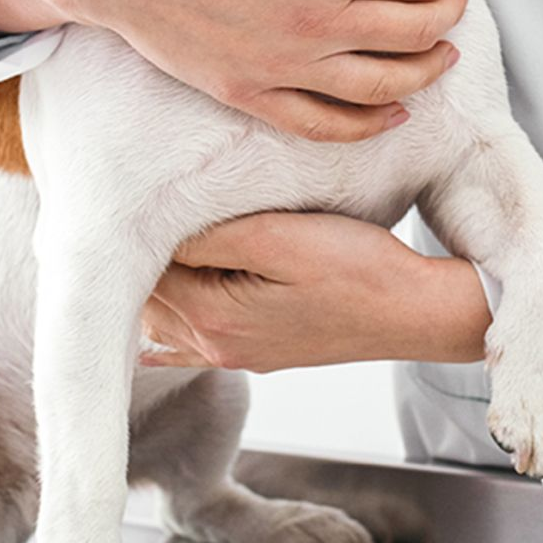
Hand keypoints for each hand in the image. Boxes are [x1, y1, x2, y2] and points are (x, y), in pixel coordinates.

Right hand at [0, 0, 468, 141]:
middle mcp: (315, 23)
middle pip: (416, 35)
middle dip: (448, 15)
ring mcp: (283, 66)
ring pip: (384, 88)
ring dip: (426, 71)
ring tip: (439, 54)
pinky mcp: (250, 93)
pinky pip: (326, 125)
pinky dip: (370, 124)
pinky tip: (392, 112)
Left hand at [141, 212, 490, 371]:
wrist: (414, 312)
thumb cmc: (358, 267)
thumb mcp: (278, 236)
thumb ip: (209, 237)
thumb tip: (151, 232)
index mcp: (212, 316)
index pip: (141, 268)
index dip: (133, 226)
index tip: (129, 189)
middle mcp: (214, 345)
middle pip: (145, 296)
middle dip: (135, 255)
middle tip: (128, 207)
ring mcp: (235, 353)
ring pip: (162, 319)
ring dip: (150, 282)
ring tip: (146, 239)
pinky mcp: (256, 351)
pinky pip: (187, 347)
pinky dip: (164, 325)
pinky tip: (149, 322)